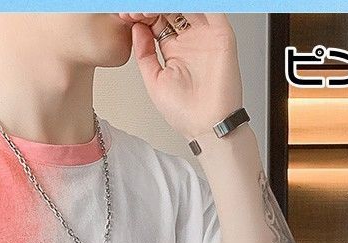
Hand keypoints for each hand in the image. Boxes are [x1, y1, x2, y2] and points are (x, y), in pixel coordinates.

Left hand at [120, 13, 243, 139]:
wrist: (206, 126)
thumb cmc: (184, 112)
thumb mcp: (154, 81)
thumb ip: (144, 54)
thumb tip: (136, 29)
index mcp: (174, 50)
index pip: (157, 21)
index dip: (142, 15)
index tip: (126, 16)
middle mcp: (190, 40)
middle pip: (170, 10)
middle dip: (151, 9)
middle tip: (136, 11)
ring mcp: (206, 36)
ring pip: (187, 7)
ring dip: (167, 6)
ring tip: (149, 10)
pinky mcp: (221, 35)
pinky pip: (210, 10)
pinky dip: (192, 6)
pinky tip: (173, 8)